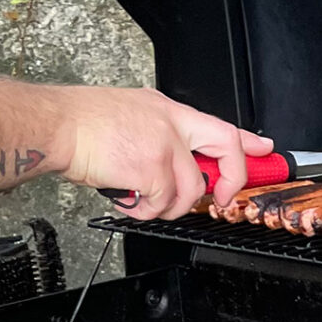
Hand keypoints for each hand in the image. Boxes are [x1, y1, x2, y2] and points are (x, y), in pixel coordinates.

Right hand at [57, 86, 272, 218]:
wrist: (57, 126)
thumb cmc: (82, 123)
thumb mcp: (130, 114)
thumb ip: (159, 135)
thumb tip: (172, 164)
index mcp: (166, 109)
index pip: (218, 124)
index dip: (246, 141)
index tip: (263, 150)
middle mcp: (171, 123)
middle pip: (225, 150)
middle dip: (230, 180)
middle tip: (218, 198)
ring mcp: (164, 146)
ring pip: (188, 192)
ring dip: (165, 207)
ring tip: (140, 199)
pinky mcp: (152, 169)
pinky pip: (161, 204)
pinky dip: (143, 211)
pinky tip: (125, 198)